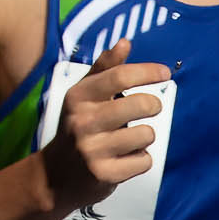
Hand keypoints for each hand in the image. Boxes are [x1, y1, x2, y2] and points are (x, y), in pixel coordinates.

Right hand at [40, 40, 170, 213]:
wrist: (54, 176)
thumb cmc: (75, 127)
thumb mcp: (82, 95)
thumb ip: (104, 68)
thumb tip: (125, 43)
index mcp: (78, 96)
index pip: (119, 76)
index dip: (147, 71)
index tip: (164, 73)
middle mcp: (82, 121)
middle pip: (139, 104)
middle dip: (153, 104)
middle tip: (151, 107)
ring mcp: (92, 149)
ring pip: (146, 135)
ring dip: (145, 135)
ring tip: (131, 138)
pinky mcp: (103, 175)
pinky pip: (143, 161)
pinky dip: (141, 159)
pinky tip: (125, 158)